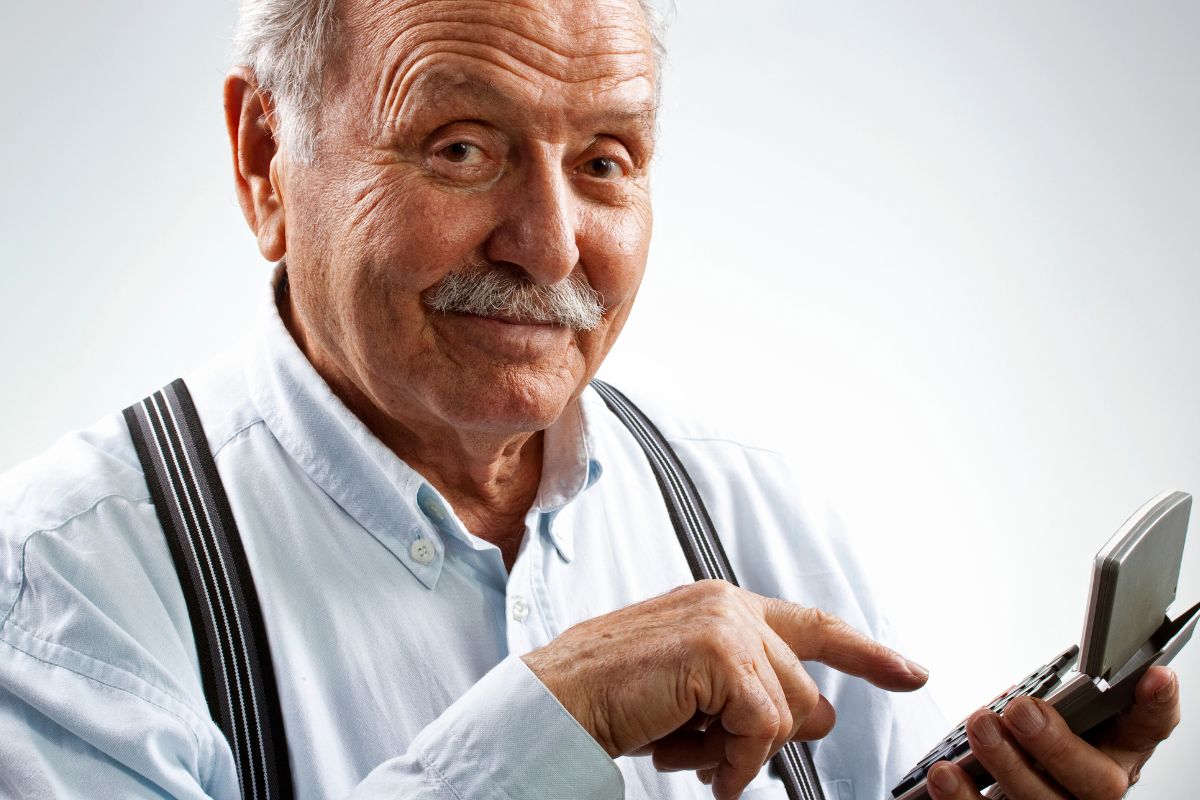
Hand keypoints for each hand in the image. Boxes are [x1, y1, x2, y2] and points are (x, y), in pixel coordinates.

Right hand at [520, 579, 928, 799]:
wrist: (556, 702)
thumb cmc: (613, 698)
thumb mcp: (693, 695)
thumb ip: (749, 693)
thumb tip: (817, 718)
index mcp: (721, 606)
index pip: (811, 626)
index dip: (866, 652)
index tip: (909, 672)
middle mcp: (728, 604)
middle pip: (803, 691)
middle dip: (768, 739)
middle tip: (712, 756)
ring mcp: (726, 623)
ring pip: (787, 714)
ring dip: (741, 755)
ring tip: (690, 757)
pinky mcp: (719, 652)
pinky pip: (763, 730)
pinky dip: (734, 762)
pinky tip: (696, 763)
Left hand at [925, 666, 1181, 798]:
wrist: (991, 771)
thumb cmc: (1024, 732)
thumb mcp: (1040, 707)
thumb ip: (1044, 700)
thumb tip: (1019, 700)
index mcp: (1114, 747)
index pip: (1148, 728)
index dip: (1156, 706)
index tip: (1153, 675)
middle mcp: (1096, 786)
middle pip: (1097, 783)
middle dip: (1057, 745)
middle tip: (1021, 709)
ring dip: (1008, 767)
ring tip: (978, 728)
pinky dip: (965, 799)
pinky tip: (944, 774)